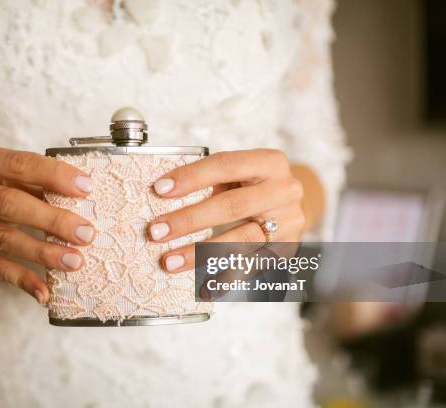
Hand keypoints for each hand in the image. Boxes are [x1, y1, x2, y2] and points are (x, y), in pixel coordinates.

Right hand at [0, 142, 96, 303]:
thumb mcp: (5, 173)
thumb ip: (36, 182)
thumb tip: (83, 195)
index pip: (17, 163)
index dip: (54, 175)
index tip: (87, 189)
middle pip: (7, 203)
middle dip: (51, 220)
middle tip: (85, 234)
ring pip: (0, 239)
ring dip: (41, 253)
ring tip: (73, 261)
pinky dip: (20, 279)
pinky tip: (44, 290)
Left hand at [147, 149, 305, 272]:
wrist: (292, 205)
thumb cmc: (252, 186)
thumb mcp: (238, 173)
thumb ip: (210, 180)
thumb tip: (162, 195)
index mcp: (269, 162)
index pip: (226, 165)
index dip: (192, 177)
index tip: (160, 189)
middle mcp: (284, 191)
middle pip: (232, 206)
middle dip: (190, 220)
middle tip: (157, 231)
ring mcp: (288, 222)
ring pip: (241, 240)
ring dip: (201, 253)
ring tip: (170, 262)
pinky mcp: (286, 250)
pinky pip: (251, 267)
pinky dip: (225, 278)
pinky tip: (203, 286)